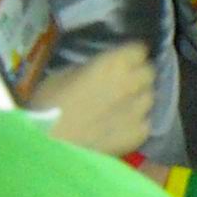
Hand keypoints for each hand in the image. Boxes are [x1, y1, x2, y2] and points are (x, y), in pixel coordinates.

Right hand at [31, 45, 153, 156]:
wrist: (49, 146)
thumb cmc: (47, 106)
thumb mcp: (63, 75)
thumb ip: (91, 68)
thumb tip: (102, 69)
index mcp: (113, 64)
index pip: (139, 50)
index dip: (131, 55)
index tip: (124, 60)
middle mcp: (132, 84)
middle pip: (149, 72)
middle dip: (138, 74)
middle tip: (123, 82)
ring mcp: (138, 111)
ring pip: (149, 98)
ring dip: (138, 98)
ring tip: (121, 106)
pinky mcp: (139, 135)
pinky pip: (145, 122)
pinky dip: (136, 122)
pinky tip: (120, 127)